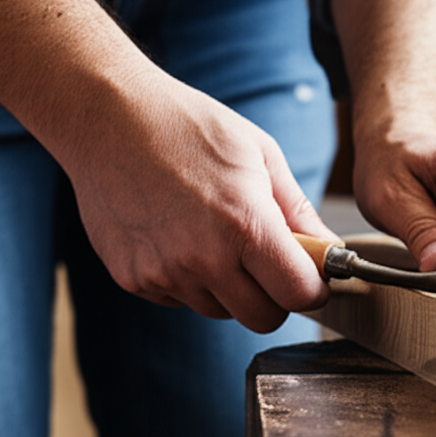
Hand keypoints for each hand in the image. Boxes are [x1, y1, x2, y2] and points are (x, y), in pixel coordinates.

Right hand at [66, 71, 336, 332]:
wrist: (106, 118)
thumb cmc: (187, 126)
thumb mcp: (259, 154)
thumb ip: (298, 210)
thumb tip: (329, 250)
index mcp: (244, 225)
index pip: (298, 295)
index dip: (312, 288)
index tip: (310, 275)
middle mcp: (204, 259)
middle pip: (263, 318)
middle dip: (275, 296)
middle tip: (268, 262)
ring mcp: (165, 274)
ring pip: (221, 310)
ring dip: (230, 288)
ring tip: (215, 236)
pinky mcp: (134, 279)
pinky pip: (180, 299)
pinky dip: (189, 280)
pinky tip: (179, 236)